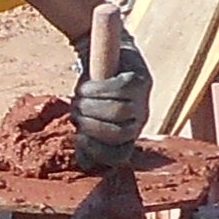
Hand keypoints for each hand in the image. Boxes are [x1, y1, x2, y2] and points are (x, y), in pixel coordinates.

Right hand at [74, 37, 154, 168]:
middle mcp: (140, 122)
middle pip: (118, 132)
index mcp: (128, 136)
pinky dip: (98, 89)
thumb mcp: (88, 116)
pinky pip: (119, 89)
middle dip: (90, 124)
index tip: (78, 138)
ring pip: (118, 111)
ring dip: (92, 105)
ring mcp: (144, 102)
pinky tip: (86, 86)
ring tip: (78, 97)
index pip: (119, 156)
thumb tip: (84, 163)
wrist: (106, 56)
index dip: (98, 152)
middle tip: (74, 111)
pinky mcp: (141, 81)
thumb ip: (88, 137)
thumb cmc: (94, 93)